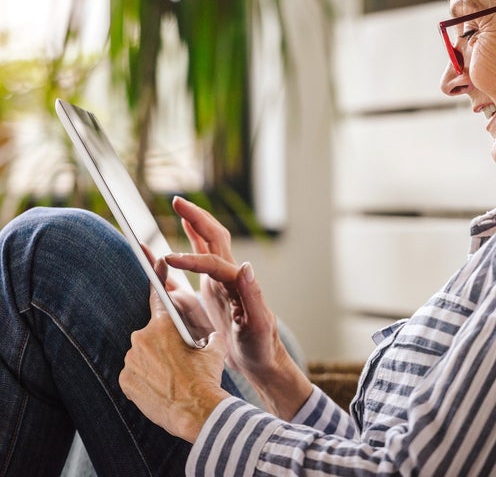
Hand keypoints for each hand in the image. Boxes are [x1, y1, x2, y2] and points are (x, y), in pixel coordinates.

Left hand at [119, 288, 228, 442]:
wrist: (197, 412)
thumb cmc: (206, 378)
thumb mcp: (215, 350)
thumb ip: (210, 336)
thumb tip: (212, 336)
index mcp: (164, 325)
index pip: (158, 295)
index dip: (157, 276)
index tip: (154, 262)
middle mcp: (142, 338)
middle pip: (151, 333)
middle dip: (163, 343)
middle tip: (178, 360)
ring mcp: (131, 360)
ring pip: (141, 354)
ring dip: (153, 361)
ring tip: (171, 378)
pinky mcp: (125, 381)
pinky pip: (134, 373)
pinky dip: (144, 378)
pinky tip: (160, 387)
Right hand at [167, 197, 312, 418]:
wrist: (262, 360)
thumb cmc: (261, 346)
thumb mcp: (258, 325)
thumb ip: (252, 296)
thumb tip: (246, 266)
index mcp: (237, 282)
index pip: (212, 260)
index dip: (190, 258)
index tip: (169, 258)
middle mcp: (229, 276)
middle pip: (213, 236)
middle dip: (196, 217)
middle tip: (177, 200)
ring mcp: (221, 282)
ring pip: (207, 244)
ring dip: (194, 225)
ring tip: (180, 209)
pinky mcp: (214, 292)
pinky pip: (198, 264)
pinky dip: (188, 249)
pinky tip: (174, 246)